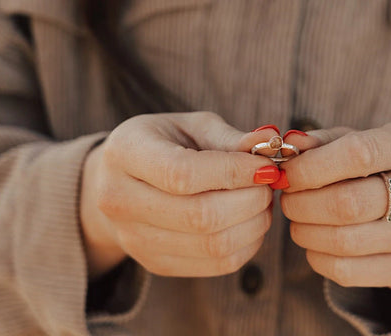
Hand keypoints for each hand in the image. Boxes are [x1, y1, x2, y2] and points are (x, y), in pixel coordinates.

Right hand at [80, 112, 278, 277]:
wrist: (121, 179)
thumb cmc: (166, 143)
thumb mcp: (192, 126)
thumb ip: (230, 138)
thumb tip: (271, 141)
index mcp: (125, 153)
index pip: (184, 174)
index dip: (234, 172)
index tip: (266, 165)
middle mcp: (119, 200)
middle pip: (201, 216)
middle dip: (250, 199)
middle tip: (269, 182)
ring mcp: (134, 239)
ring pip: (213, 245)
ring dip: (254, 223)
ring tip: (262, 200)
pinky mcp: (156, 263)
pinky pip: (217, 264)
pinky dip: (247, 244)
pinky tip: (250, 221)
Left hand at [280, 123, 390, 291]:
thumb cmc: (383, 169)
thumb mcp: (361, 142)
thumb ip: (322, 142)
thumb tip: (287, 144)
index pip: (358, 154)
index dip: (312, 167)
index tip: (287, 173)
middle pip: (348, 203)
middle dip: (302, 203)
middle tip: (288, 199)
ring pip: (345, 241)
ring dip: (305, 231)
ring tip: (297, 220)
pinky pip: (347, 270)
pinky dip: (317, 258)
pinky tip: (314, 243)